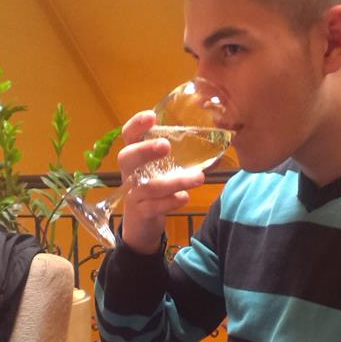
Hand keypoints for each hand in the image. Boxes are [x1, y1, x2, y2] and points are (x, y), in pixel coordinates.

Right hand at [119, 111, 203, 253]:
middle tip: (165, 146)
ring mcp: (133, 195)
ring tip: (198, 177)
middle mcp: (129, 175)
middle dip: (145, 150)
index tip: (151, 116)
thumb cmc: (155, 190)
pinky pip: (153, 207)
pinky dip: (171, 202)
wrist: (142, 225)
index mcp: (135, 159)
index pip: (129, 137)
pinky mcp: (141, 213)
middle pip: (126, 158)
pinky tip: (184, 198)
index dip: (136, 125)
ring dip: (174, 181)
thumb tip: (214, 140)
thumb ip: (177, 157)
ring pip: (149, 187)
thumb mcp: (161, 171)